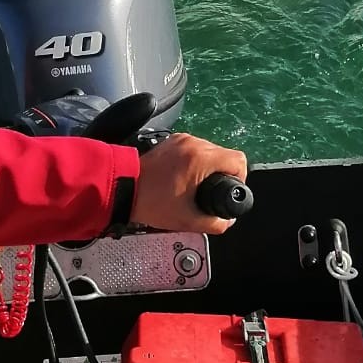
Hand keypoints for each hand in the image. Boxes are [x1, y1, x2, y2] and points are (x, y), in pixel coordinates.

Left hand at [131, 133, 247, 233]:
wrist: (122, 188)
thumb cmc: (151, 202)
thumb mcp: (188, 220)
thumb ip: (215, 223)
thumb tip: (227, 220)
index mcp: (200, 158)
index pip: (238, 160)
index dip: (239, 178)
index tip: (228, 190)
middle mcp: (193, 143)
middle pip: (224, 155)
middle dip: (222, 175)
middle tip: (209, 192)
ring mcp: (181, 139)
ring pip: (210, 151)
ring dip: (209, 168)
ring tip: (196, 186)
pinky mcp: (172, 140)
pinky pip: (195, 148)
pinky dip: (196, 162)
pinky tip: (186, 177)